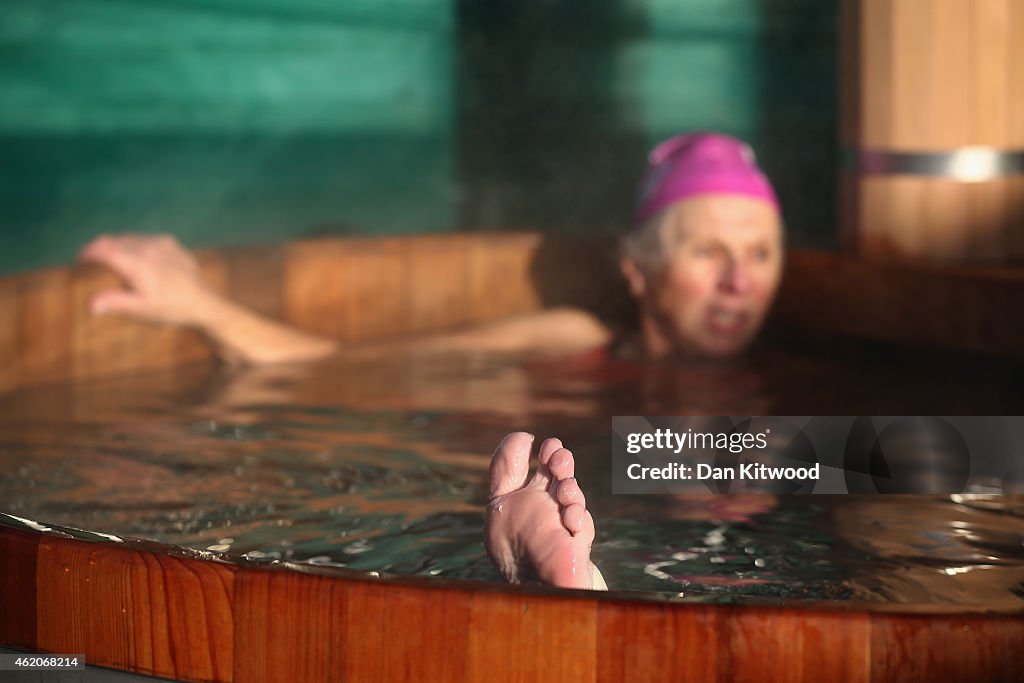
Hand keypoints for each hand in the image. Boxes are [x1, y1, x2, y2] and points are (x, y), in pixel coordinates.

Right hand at [78, 233, 222, 326]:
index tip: (80, 257)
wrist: (203, 302)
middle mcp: (147, 248)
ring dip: (118, 244)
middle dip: (101, 247)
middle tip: (92, 257)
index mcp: (137, 263)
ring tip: (111, 256)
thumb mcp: (142, 310)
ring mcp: (161, 243)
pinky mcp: (172, 243)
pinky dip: (136, 244)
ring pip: (131, 237)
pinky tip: (137, 256)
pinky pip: (147, 238)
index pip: (105, 250)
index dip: (89, 252)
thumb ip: (116, 303)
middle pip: (115, 241)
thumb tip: (90, 304)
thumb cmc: (171, 308)